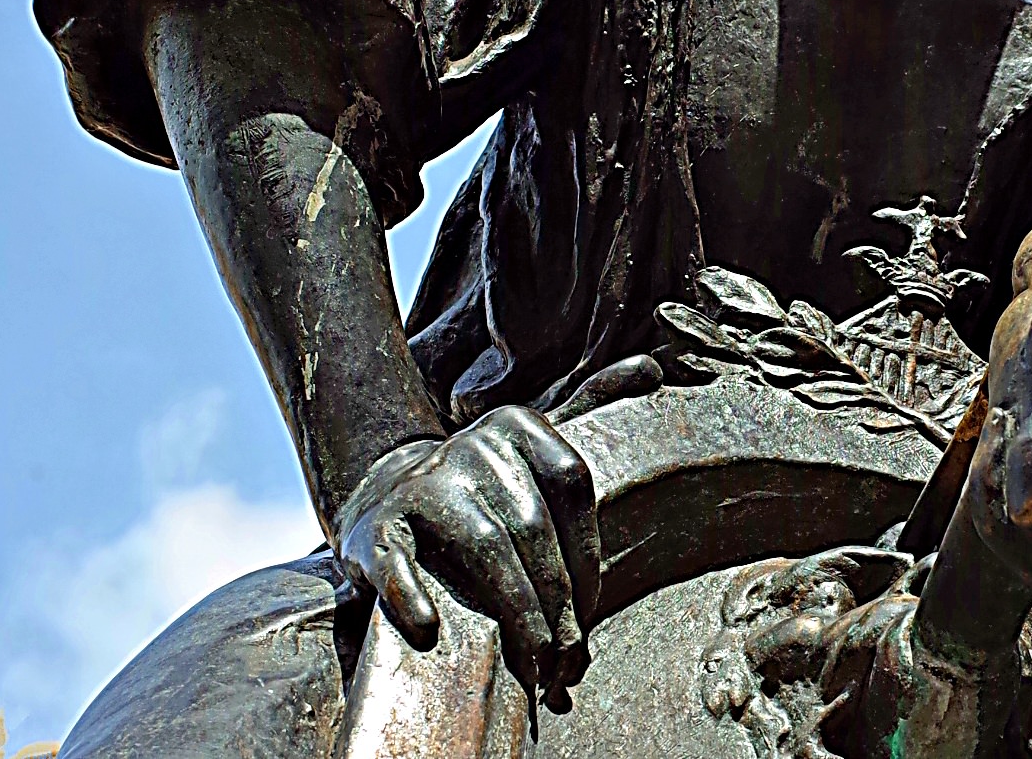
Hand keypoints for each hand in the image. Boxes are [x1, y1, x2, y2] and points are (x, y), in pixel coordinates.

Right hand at [336, 405, 599, 709]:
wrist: (384, 494)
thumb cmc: (481, 486)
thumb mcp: (531, 440)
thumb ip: (593, 400)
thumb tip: (653, 369)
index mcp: (516, 424)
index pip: (572, 484)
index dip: (588, 553)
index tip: (589, 611)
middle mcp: (471, 444)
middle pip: (532, 524)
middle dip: (558, 599)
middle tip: (567, 656)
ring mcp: (422, 483)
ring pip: (483, 547)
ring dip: (515, 611)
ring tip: (534, 661)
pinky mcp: (377, 526)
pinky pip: (397, 562)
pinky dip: (411, 595)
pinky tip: (429, 629)